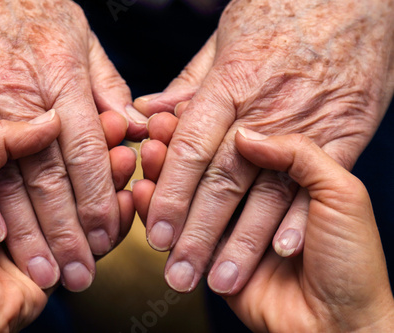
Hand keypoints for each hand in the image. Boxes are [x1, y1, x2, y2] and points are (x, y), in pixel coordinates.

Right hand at [0, 0, 143, 290]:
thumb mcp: (78, 35)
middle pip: (51, 177)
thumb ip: (108, 85)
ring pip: (9, 181)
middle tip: (82, 270)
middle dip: (69, 231)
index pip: (86, 152)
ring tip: (47, 269)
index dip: (99, 198)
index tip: (108, 233)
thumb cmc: (23, 7)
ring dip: (30, 233)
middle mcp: (21, 97)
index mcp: (61, 77)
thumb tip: (133, 127)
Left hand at [0, 112, 129, 331]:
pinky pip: (98, 229)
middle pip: (72, 166)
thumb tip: (48, 120)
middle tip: (122, 139)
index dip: (75, 128)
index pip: (44, 140)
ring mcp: (48, 221)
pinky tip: (128, 198)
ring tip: (128, 163)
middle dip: (99, 154)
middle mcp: (24, 191)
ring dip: (112, 180)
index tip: (102, 117)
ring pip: (88, 194)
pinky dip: (116, 215)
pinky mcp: (66, 249)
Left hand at [133, 0, 393, 293]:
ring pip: (268, 191)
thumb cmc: (282, 12)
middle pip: (223, 180)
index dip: (171, 195)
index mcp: (230, 83)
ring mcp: (308, 122)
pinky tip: (281, 251)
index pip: (191, 149)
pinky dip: (300, 216)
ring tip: (221, 279)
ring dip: (244, 241)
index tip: (156, 233)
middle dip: (199, 233)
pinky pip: (319, 180)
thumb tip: (151, 114)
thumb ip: (189, 84)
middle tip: (179, 275)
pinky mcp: (346, 131)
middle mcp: (266, 108)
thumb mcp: (225, 39)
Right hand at [135, 128, 393, 330]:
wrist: (344, 326)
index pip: (238, 142)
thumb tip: (246, 136)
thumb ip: (298, 155)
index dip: (209, 128)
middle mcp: (257, 195)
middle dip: (177, 151)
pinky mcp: (217, 254)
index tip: (174, 115)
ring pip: (192, 196)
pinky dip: (157, 213)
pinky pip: (182, 230)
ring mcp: (235, 225)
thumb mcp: (343, 195)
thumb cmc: (354, 261)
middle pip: (209, 167)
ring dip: (164, 179)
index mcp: (288, 173)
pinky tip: (141, 195)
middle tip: (150, 136)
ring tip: (143, 160)